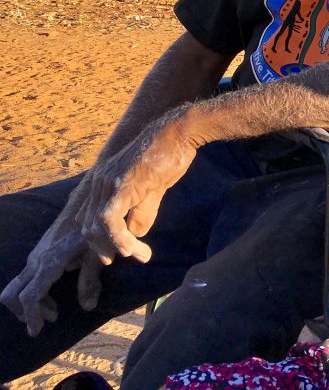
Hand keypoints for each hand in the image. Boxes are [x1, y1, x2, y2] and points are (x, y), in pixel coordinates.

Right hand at [0, 179, 105, 335]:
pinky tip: (53, 296)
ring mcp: (35, 256)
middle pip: (13, 293)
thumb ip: (92, 280)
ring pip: (16, 286)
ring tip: (52, 312)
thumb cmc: (95, 228)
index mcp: (50, 262)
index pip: (31, 295)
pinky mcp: (39, 254)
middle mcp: (36, 260)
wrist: (87, 203)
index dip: (32, 315)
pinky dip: (34, 292)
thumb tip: (89, 307)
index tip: (37, 330)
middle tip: (43, 323)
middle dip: (24, 313)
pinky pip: (26, 278)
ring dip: (30, 303)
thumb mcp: (97, 255)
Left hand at [76, 113, 197, 265]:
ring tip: (139, 255)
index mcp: (104, 180)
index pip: (90, 216)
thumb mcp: (153, 188)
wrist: (178, 132)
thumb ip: (142, 211)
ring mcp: (108, 183)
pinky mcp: (120, 186)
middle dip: (105, 247)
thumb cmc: (169, 155)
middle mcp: (99, 182)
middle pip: (88, 225)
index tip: (119, 252)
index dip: (100, 239)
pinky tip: (132, 248)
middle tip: (127, 257)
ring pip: (97, 227)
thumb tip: (136, 234)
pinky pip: (108, 221)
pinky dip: (117, 239)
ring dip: (116, 246)